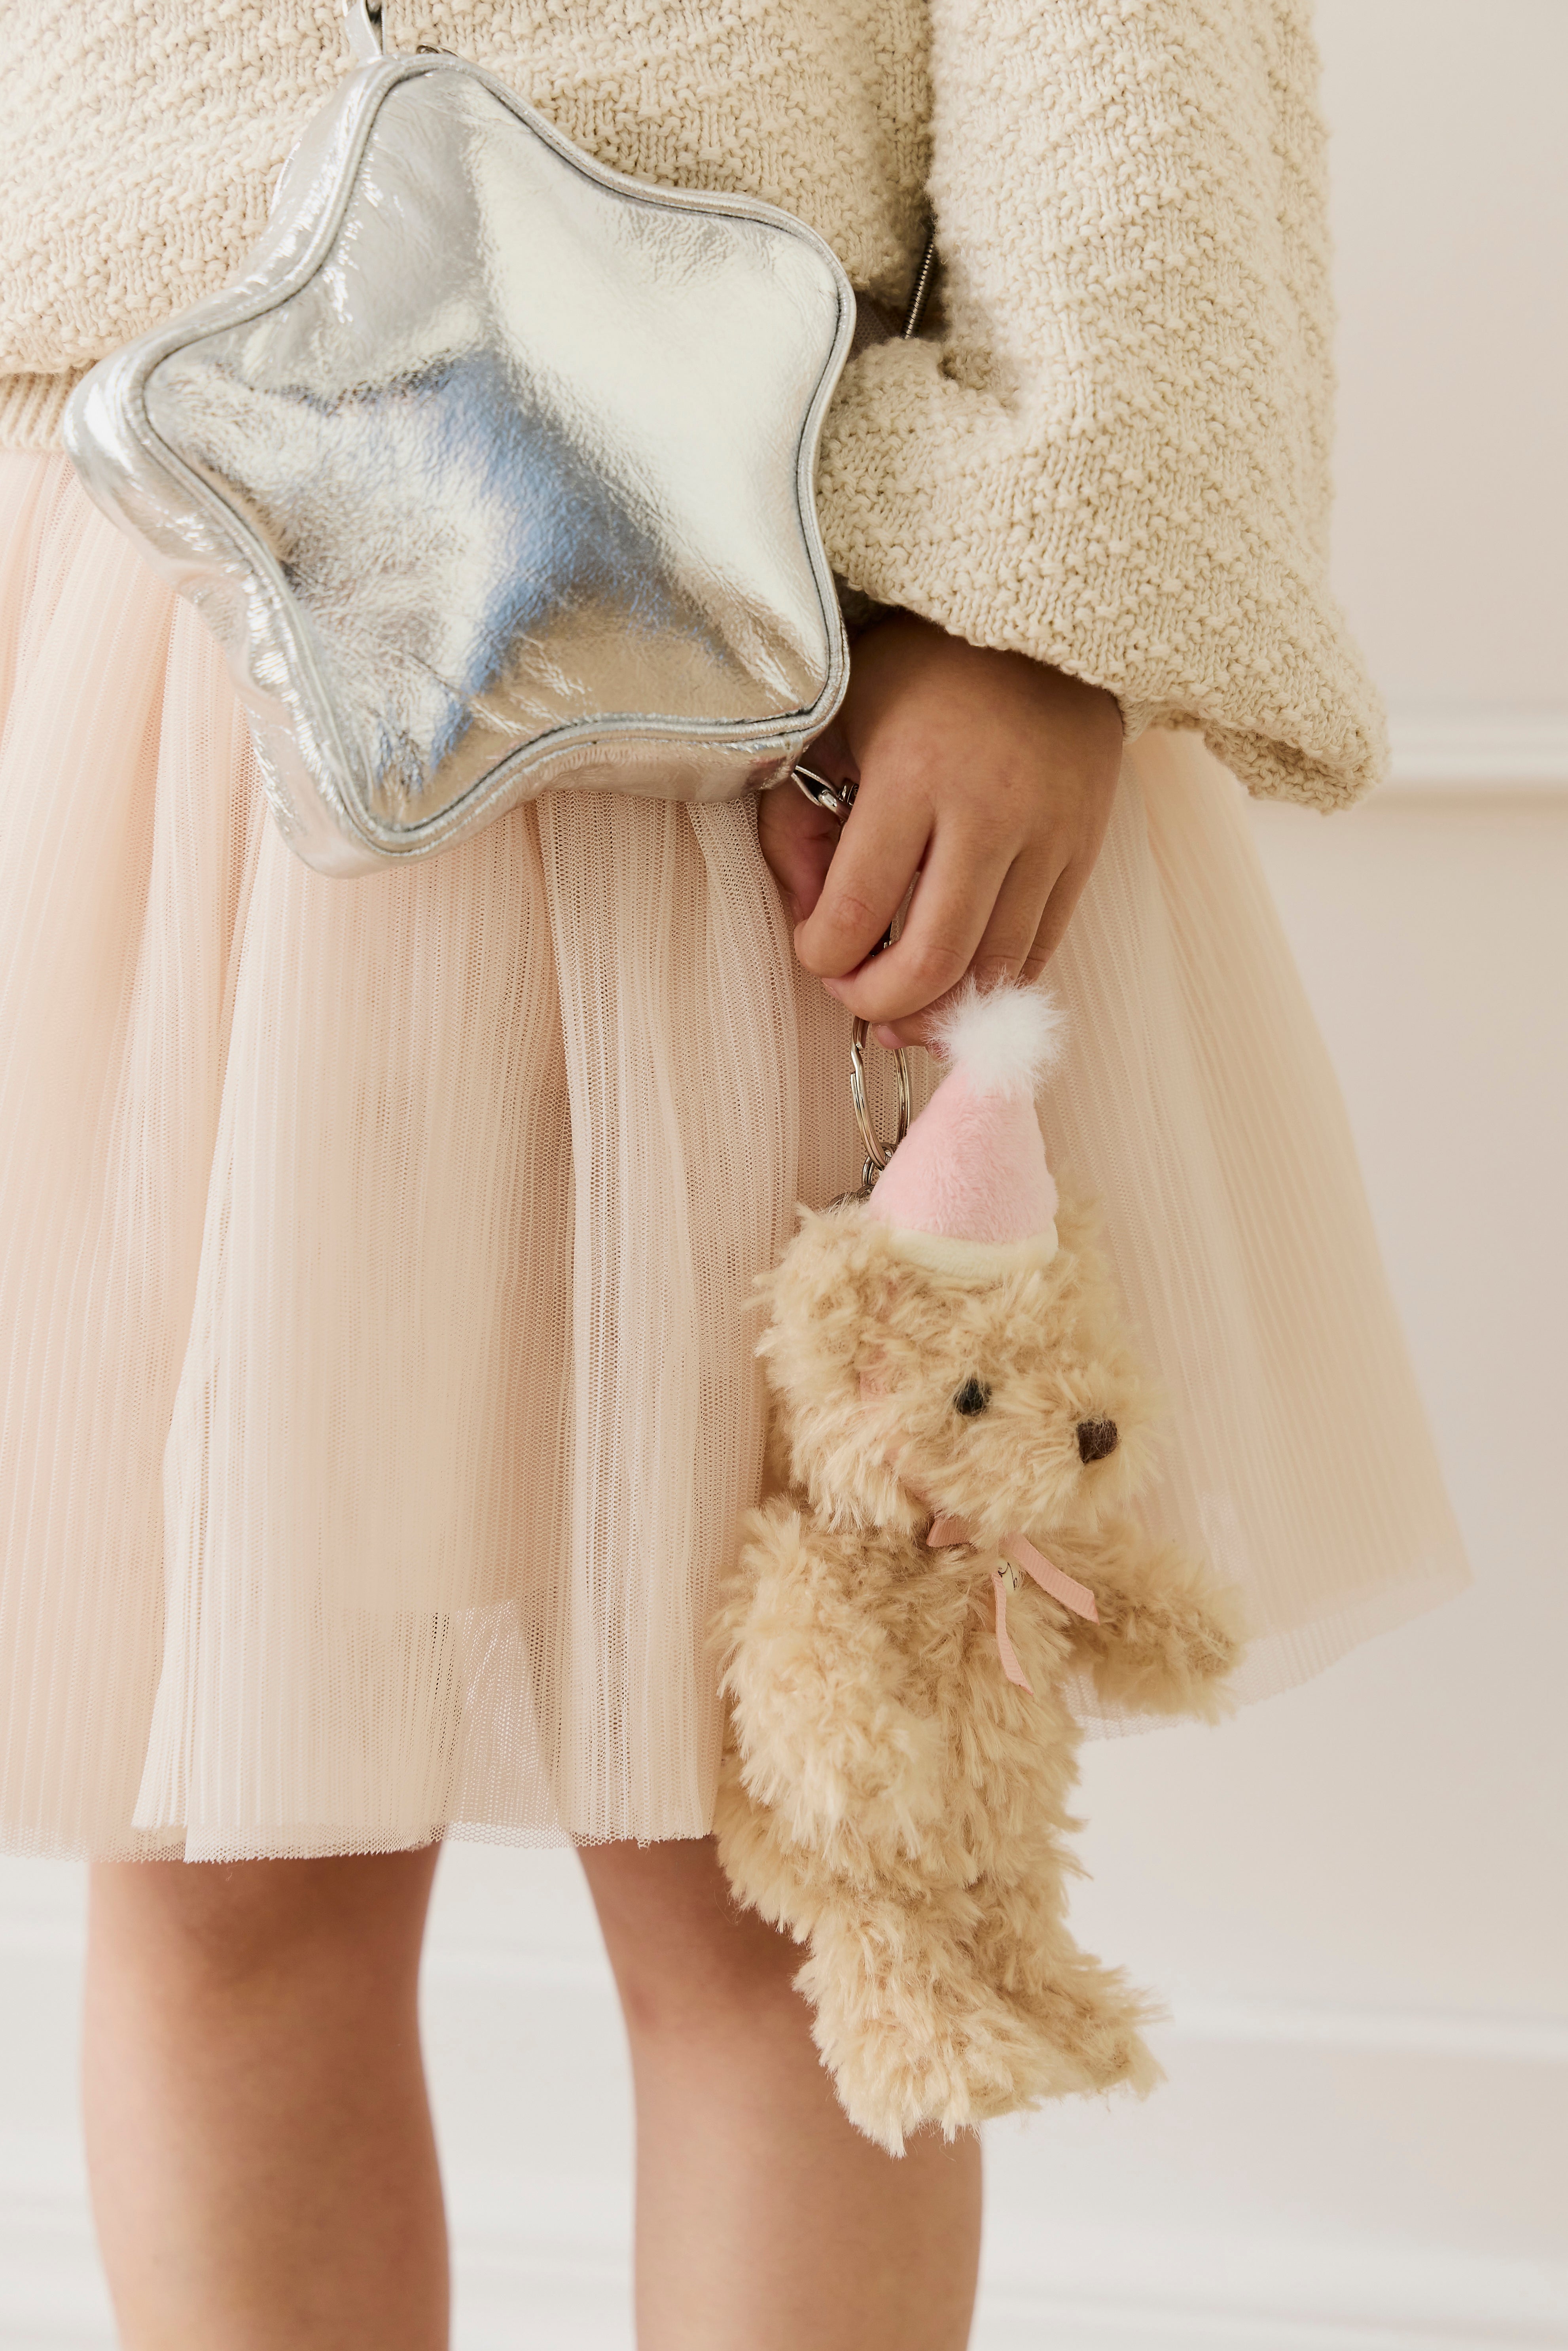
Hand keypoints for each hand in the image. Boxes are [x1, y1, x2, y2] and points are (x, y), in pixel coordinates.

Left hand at [758, 613, 1121, 1047]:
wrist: (1042, 625)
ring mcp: (1047, 836)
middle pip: (934, 958)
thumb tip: (811, 922)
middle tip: (856, 998)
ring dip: (940, 1011)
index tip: (815, 950)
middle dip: (881, 1002)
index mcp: (911, 775)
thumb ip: (800, 824)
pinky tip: (958, 987)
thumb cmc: (921, 673)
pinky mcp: (1083, 851)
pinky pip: (1040, 949)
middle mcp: (988, 812)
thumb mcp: (836, 725)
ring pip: (994, 969)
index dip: (823, 956)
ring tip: (903, 1014)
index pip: (856, 910)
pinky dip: (994, 986)